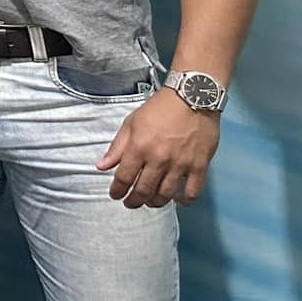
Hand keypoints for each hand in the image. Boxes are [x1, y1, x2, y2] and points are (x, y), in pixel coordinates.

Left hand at [97, 91, 220, 207]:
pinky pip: (192, 192)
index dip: (117, 190)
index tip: (115, 195)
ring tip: (150, 202)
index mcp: (139, 147)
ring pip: (166, 194)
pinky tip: (178, 200)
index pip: (124, 178)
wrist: (191, 97)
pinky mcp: (200, 166)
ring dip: (156, 202)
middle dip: (134, 201)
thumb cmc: (158, 109)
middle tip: (131, 203)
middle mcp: (159, 159)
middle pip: (144, 190)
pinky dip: (184, 201)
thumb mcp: (131, 123)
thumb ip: (117, 147)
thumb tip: (101, 167)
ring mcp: (181, 164)